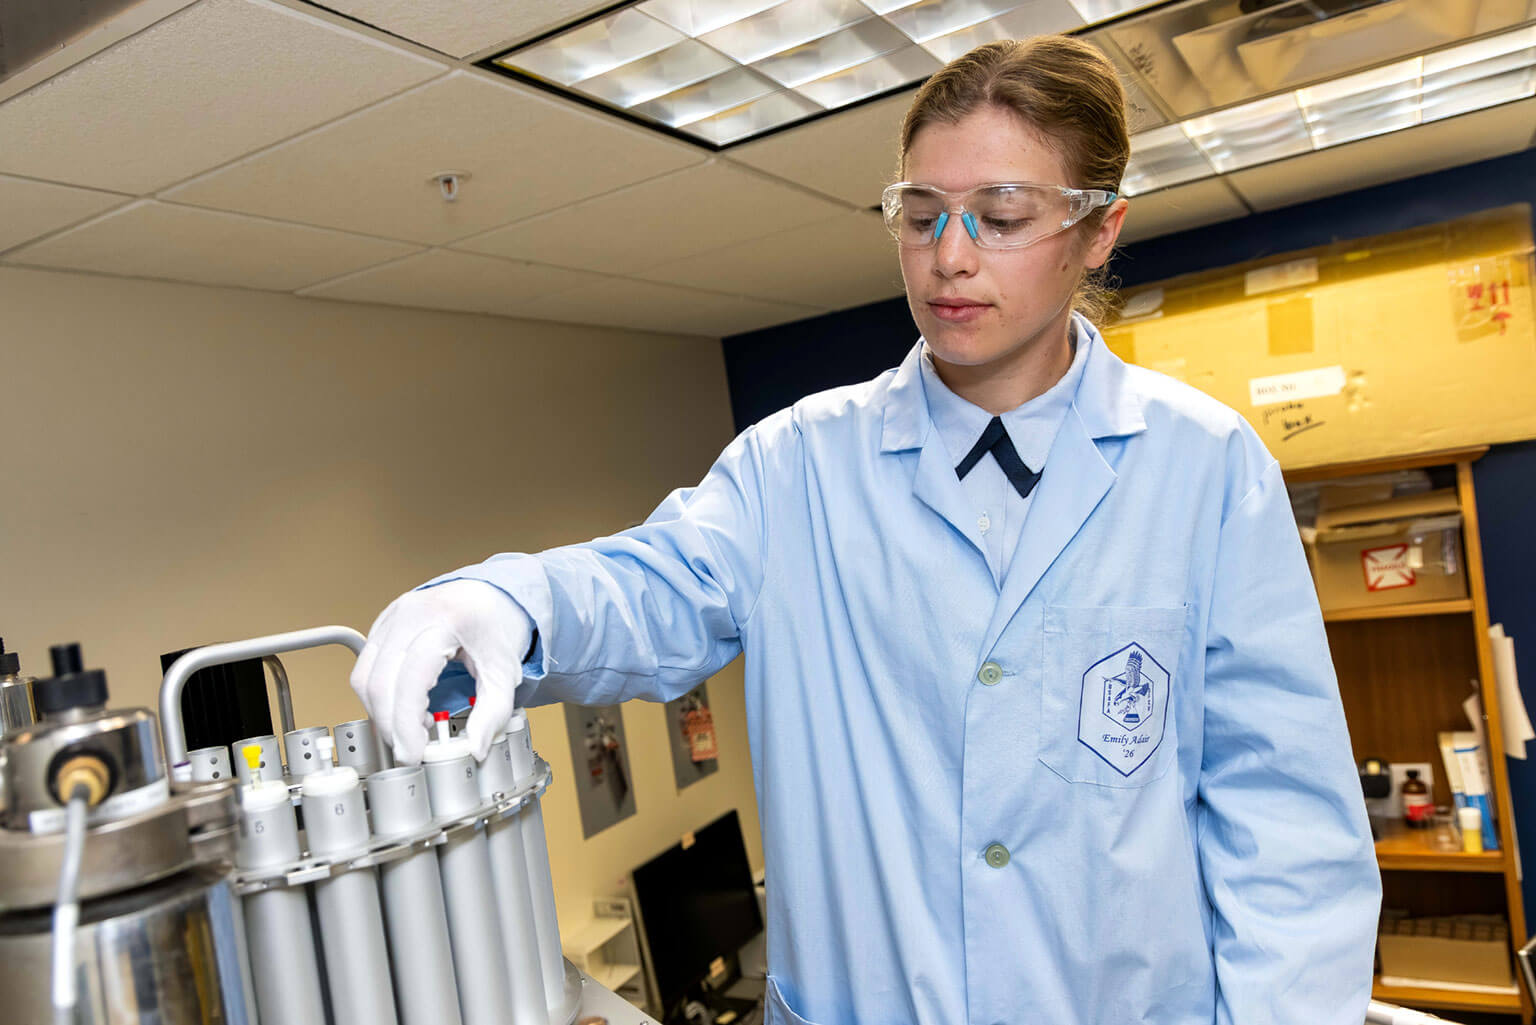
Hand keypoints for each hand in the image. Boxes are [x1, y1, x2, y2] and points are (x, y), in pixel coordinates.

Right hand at [350, 579, 532, 763]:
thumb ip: (492, 715)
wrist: (489, 597)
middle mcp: (412, 613)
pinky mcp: (382, 623)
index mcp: (446, 621)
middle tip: (411, 749)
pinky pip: (365, 666)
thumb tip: (475, 750)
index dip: (406, 724)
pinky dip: (379, 694)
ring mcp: (393, 615)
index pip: (411, 679)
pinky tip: (406, 705)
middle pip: (381, 682)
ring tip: (414, 726)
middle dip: (391, 725)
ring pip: (364, 676)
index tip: (413, 753)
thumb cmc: (497, 629)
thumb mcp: (504, 674)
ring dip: (381, 712)